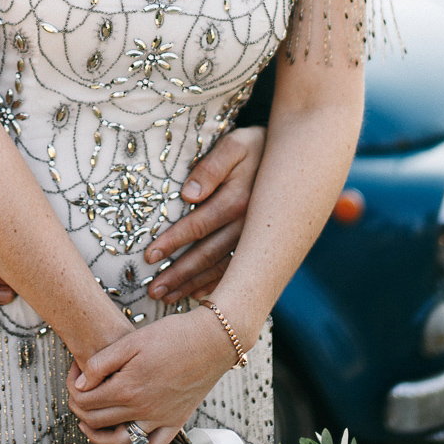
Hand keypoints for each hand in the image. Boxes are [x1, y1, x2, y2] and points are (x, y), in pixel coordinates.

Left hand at [67, 309, 238, 443]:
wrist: (211, 341)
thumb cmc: (174, 335)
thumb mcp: (132, 340)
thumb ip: (103, 363)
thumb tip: (81, 383)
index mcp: (128, 387)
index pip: (87, 400)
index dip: (73, 390)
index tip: (73, 376)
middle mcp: (142, 408)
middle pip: (98, 421)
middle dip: (80, 411)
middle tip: (77, 397)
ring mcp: (159, 419)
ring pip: (119, 441)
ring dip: (98, 438)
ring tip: (87, 425)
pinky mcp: (175, 422)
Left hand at [144, 126, 265, 304]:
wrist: (295, 156)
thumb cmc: (254, 146)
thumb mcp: (233, 145)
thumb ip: (211, 167)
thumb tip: (188, 194)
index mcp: (238, 201)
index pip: (198, 226)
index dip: (172, 242)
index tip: (148, 256)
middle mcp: (248, 226)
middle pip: (207, 254)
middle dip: (178, 274)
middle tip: (153, 291)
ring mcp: (256, 239)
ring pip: (220, 267)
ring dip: (193, 284)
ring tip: (167, 298)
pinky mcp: (261, 245)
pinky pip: (238, 270)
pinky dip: (218, 285)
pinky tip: (200, 296)